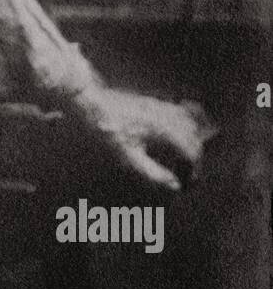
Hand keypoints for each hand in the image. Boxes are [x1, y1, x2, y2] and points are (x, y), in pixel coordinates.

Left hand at [66, 85, 216, 190]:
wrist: (93, 102)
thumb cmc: (108, 130)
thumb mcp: (128, 156)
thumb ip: (153, 173)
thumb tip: (175, 186)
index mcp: (165, 130)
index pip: (192, 152)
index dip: (193, 170)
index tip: (188, 184)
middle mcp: (168, 116)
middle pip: (194, 138)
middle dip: (195, 158)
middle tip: (187, 176)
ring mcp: (162, 106)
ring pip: (190, 124)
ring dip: (191, 142)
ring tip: (183, 160)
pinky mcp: (155, 102)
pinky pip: (179, 113)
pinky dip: (184, 127)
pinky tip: (174, 138)